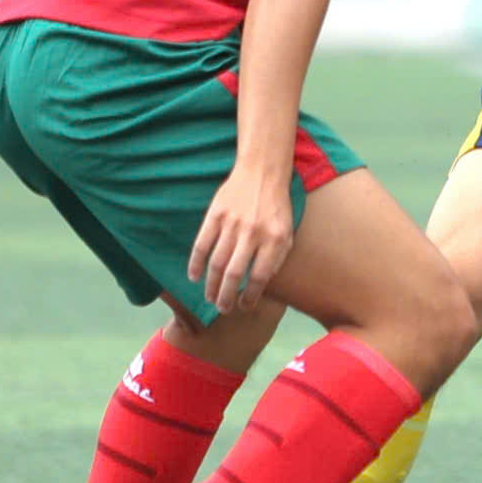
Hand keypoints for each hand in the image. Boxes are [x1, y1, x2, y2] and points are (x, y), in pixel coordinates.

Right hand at [190, 163, 295, 312]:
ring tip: (210, 298)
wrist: (261, 173)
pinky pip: (201, 244)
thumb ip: (277, 258)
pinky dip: (195, 263)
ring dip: (211, 285)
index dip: (251, 296)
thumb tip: (261, 285)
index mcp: (274, 238)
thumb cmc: (276, 207)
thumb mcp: (287, 232)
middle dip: (227, 296)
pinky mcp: (215, 215)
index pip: (260, 276)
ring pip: (216, 263)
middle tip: (223, 309)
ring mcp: (232, 223)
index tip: (244, 306)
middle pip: (235, 274)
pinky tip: (194, 277)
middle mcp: (252, 233)